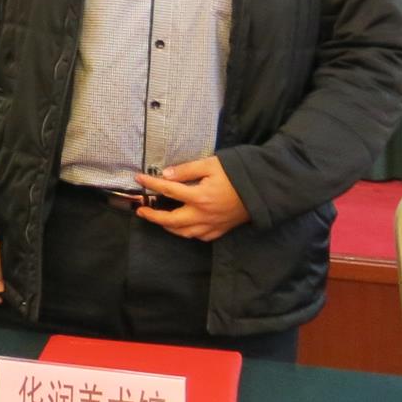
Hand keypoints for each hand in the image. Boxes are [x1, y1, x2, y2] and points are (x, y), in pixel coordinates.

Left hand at [134, 157, 250, 241]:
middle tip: (141, 210)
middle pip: (171, 220)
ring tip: (158, 219)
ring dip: (168, 227)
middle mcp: (203, 214)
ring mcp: (212, 225)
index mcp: (199, 197)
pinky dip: (187, 232)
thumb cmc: (236, 174)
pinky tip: (182, 226)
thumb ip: (186, 170)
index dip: (151, 184)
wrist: (263, 190)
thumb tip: (165, 174)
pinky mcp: (221, 230)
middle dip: (153, 216)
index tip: (139, 179)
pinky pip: (199, 236)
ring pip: (184, 232)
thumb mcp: (210, 165)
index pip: (168, 190)